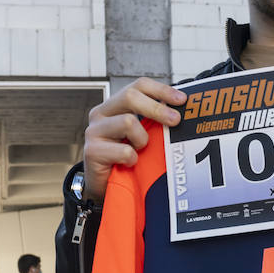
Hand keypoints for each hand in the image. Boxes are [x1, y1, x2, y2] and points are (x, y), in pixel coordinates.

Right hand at [82, 78, 186, 200]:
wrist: (105, 187)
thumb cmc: (126, 158)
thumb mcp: (141, 134)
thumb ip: (153, 120)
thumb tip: (181, 111)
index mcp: (115, 105)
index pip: (138, 86)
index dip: (161, 90)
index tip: (182, 100)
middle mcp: (101, 113)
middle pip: (130, 96)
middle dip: (157, 108)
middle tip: (175, 120)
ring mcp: (93, 131)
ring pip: (128, 122)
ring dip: (142, 139)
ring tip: (140, 150)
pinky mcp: (91, 151)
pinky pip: (124, 151)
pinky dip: (133, 159)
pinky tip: (129, 164)